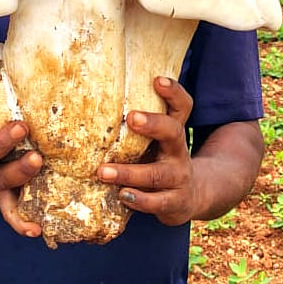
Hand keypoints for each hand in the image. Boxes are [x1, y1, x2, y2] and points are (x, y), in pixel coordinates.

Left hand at [96, 77, 198, 225]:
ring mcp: (178, 178)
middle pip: (174, 132)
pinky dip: (138, 199)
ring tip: (103, 171)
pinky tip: (121, 195)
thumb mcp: (154, 142)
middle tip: (131, 117)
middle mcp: (179, 152)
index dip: (174, 92)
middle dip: (153, 124)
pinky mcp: (174, 203)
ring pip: (157, 174)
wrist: (190, 198)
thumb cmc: (159, 161)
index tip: (157, 80)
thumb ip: (136, 127)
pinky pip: (156, 202)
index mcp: (174, 132)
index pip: (182, 106)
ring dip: (129, 173)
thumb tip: (92, 101)